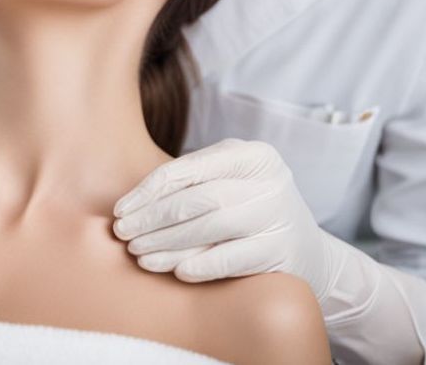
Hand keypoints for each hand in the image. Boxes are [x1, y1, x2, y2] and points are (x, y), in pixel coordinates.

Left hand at [112, 139, 339, 300]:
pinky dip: (200, 264)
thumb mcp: (228, 184)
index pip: (188, 169)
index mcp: (252, 155)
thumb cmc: (249, 211)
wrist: (305, 251)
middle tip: (124, 235)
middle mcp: (270, 181)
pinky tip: (175, 270)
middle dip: (152, 218)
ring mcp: (279, 216)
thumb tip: (127, 207)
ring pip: (212, 227)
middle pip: (198, 199)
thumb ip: (189, 185)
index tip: (120, 210)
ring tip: (139, 255)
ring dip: (168, 243)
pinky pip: (231, 258)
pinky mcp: (282, 251)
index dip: (147, 191)